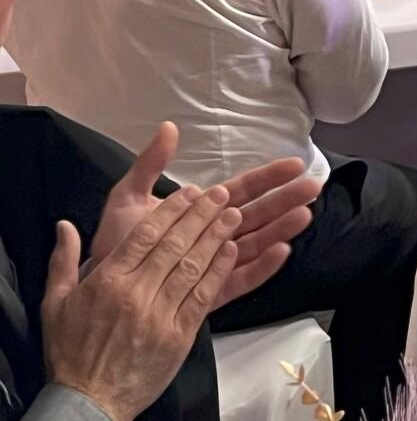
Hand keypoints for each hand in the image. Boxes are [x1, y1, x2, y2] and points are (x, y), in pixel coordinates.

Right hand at [43, 184, 242, 420]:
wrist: (86, 405)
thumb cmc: (70, 353)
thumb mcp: (55, 304)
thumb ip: (62, 261)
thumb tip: (64, 224)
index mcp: (108, 280)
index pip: (145, 234)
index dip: (171, 210)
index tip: (190, 192)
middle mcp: (136, 293)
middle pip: (175, 244)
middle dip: (201, 215)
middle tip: (220, 194)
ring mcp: (160, 315)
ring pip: (193, 265)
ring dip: (215, 236)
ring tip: (232, 214)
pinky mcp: (178, 336)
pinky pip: (203, 296)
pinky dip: (218, 271)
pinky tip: (230, 251)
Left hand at [90, 122, 316, 305]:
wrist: (100, 287)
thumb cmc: (117, 243)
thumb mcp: (129, 197)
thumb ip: (150, 165)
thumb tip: (169, 127)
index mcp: (201, 212)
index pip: (241, 190)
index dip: (267, 177)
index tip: (294, 164)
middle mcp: (214, 236)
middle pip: (257, 214)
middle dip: (285, 199)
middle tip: (313, 186)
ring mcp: (214, 264)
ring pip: (255, 243)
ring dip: (280, 228)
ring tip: (304, 215)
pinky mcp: (210, 293)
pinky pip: (241, 278)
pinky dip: (263, 266)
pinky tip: (282, 252)